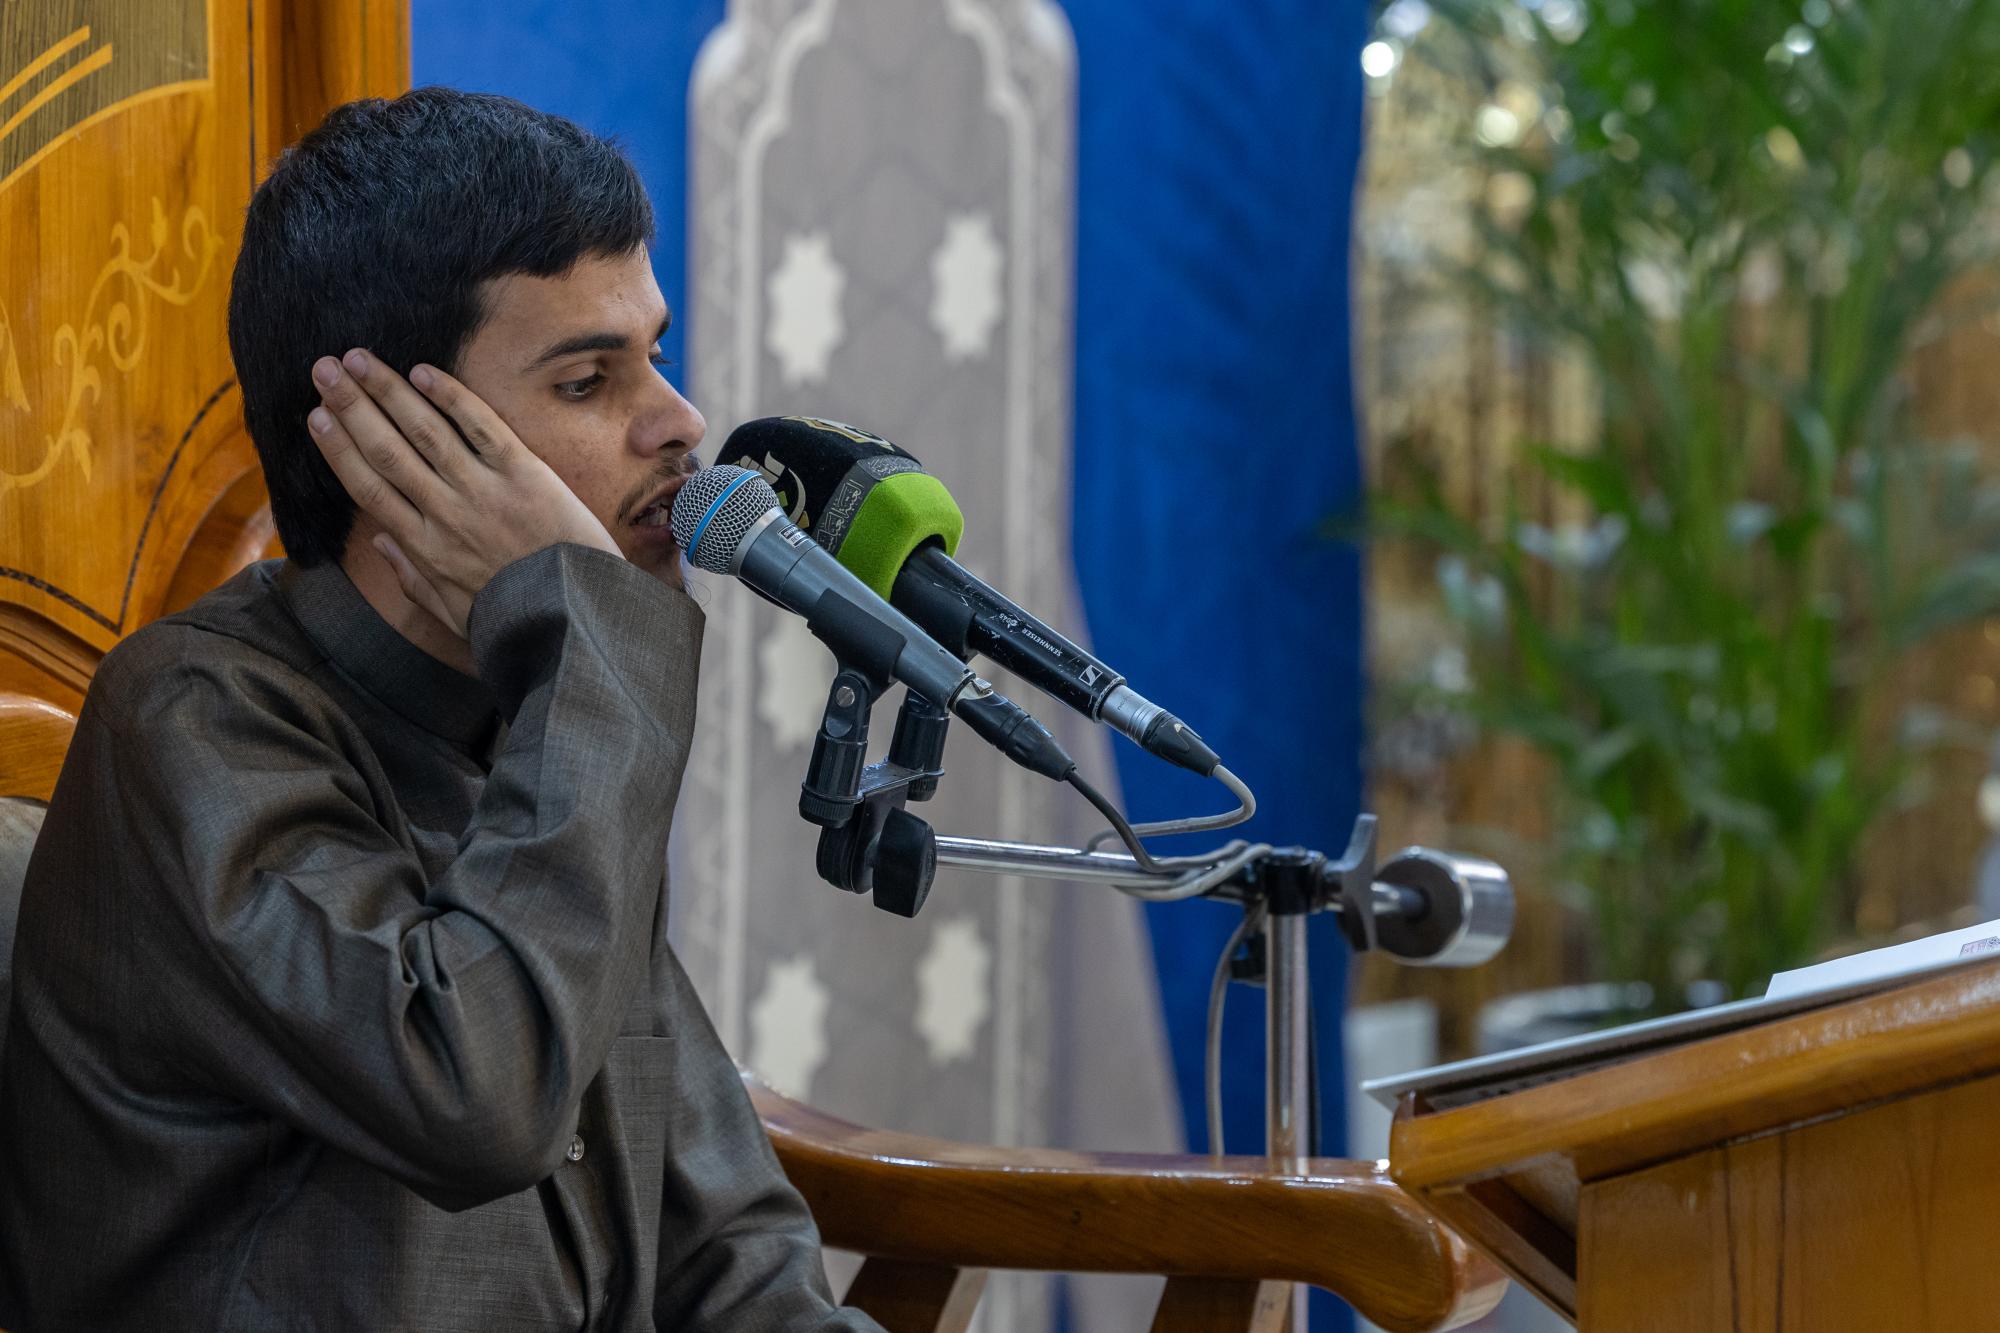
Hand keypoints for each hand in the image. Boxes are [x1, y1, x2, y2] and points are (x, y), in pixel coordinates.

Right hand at [308, 349, 620, 637]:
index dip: (338, 449)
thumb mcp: (456, 614)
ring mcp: (484, 491)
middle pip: (386, 450)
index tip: (315, 417)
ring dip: (388, 390)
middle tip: (323, 369)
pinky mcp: (524, 473)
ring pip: (424, 431)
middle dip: (350, 406)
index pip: (369, 488)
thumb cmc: (518, 617)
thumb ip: (413, 580)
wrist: (578, 615)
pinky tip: (423, 372)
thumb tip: (379, 542)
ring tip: (358, 358)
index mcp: (424, 548)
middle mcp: (446, 514)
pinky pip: (481, 427)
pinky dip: (451, 397)